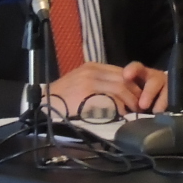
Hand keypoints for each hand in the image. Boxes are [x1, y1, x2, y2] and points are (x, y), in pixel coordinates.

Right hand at [47, 61, 165, 117]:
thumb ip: (100, 83)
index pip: (121, 72)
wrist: (42, 102)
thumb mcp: (82, 82)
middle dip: (135, 94)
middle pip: (123, 80)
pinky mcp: (86, 95)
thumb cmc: (63, 96)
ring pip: (120, 89)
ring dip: (130, 102)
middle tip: (140, 107)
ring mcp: (89, 82)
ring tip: (133, 113)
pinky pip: (109, 100)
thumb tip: (123, 93)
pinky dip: (119, 108)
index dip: (133, 85)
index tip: (139, 96)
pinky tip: (121, 115)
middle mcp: (92, 71)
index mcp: (93, 67)